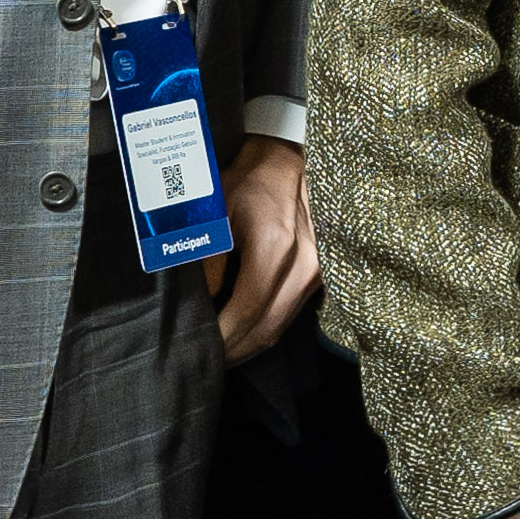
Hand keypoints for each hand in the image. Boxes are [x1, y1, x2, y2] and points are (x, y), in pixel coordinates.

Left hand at [214, 133, 320, 358]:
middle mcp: (305, 265)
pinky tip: (243, 333)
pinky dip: (265, 329)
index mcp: (277, 246)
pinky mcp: (323, 274)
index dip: (221, 337)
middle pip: (266, 330)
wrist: (293, 158)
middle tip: (204, 361)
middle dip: (233, 351)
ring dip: (248, 345)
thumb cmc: (251, 176)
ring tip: (220, 351)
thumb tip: (200, 304)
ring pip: (280, 327)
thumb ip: (208, 258)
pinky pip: (290, 314)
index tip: (196, 348)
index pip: (246, 312)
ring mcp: (319, 272)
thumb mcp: (218, 207)